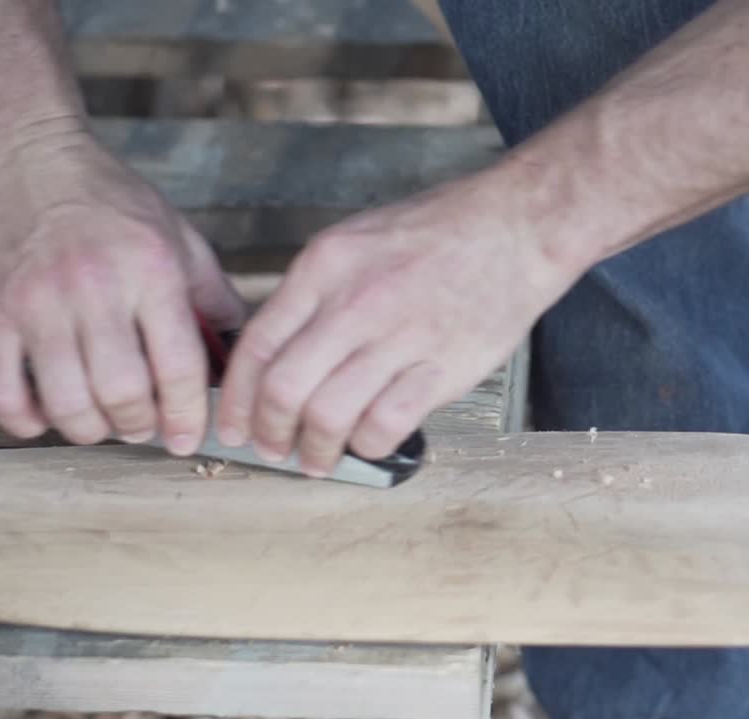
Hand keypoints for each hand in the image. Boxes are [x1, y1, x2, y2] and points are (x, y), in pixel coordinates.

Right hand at [0, 123, 247, 452]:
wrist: (24, 154)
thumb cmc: (108, 197)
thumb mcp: (178, 235)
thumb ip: (211, 294)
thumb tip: (239, 349)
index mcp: (152, 271)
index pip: (180, 366)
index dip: (189, 414)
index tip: (190, 437)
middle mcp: (95, 289)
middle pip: (124, 393)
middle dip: (142, 427)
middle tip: (146, 428)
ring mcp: (37, 304)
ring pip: (68, 402)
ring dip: (92, 428)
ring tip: (105, 422)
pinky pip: (2, 393)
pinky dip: (27, 420)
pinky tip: (48, 415)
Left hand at [214, 178, 578, 476]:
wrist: (516, 228)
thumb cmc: (440, 231)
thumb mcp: (357, 240)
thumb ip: (316, 292)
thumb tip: (280, 351)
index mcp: (325, 266)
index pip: (258, 344)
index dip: (235, 397)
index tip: (232, 423)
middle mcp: (355, 303)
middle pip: (284, 388)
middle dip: (269, 432)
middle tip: (272, 448)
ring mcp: (400, 336)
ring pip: (329, 415)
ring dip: (315, 450)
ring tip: (318, 460)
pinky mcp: (442, 368)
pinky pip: (385, 424)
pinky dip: (367, 444)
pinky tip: (367, 442)